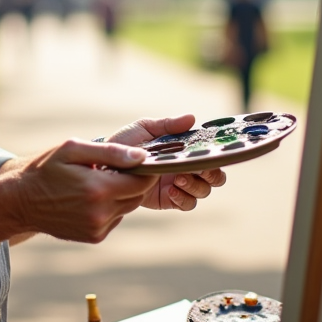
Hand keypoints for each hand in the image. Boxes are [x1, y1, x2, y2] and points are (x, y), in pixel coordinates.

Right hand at [9, 139, 157, 242]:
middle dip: (133, 180)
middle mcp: (101, 213)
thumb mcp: (73, 149)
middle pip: (138, 195)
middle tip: (116, 167)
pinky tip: (92, 197)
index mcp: (97, 189)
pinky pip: (115, 218)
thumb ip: (110, 152)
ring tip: (99, 181)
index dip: (146, 168)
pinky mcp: (94, 237)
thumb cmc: (45, 170)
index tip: (139, 159)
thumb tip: (141, 156)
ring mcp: (98, 228)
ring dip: (122, 193)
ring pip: (128, 207)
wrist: (21, 202)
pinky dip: (111, 206)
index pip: (142, 181)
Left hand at [105, 115, 227, 211]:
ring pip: (202, 191)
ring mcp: (178, 185)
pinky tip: (172, 191)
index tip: (208, 153)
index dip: (215, 157)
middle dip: (211, 174)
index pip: (210, 156)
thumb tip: (192, 118)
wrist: (105, 165)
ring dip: (196, 185)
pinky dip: (184, 198)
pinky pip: (187, 204)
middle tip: (197, 168)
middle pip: (215, 177)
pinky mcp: (168, 200)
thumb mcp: (145, 129)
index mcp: (183, 150)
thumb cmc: (125, 143)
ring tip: (178, 178)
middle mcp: (185, 168)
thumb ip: (168, 125)